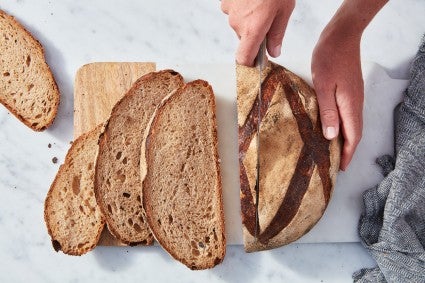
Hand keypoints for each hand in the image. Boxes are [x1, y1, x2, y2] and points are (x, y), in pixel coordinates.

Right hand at [221, 0, 294, 65]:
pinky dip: (242, 6)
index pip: (243, 58)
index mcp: (252, 29)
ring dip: (249, 18)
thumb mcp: (284, 11)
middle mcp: (237, 23)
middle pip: (244, 38)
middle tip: (269, 17)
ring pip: (239, 23)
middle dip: (255, 32)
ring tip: (261, 2)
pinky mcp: (225, 0)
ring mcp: (229, 10)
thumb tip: (274, 52)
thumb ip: (277, 34)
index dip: (249, 62)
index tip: (256, 62)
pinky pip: (233, 9)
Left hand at [312, 29, 363, 170]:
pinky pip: (348, 114)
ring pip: (351, 124)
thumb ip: (328, 112)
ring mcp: (354, 96)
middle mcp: (355, 103)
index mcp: (350, 105)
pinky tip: (331, 127)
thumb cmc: (330, 58)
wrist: (342, 36)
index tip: (340, 167)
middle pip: (354, 133)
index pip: (352, 136)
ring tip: (331, 150)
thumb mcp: (323, 86)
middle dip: (346, 150)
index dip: (347, 153)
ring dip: (344, 138)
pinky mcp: (349, 90)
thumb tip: (332, 136)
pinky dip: (342, 126)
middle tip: (335, 163)